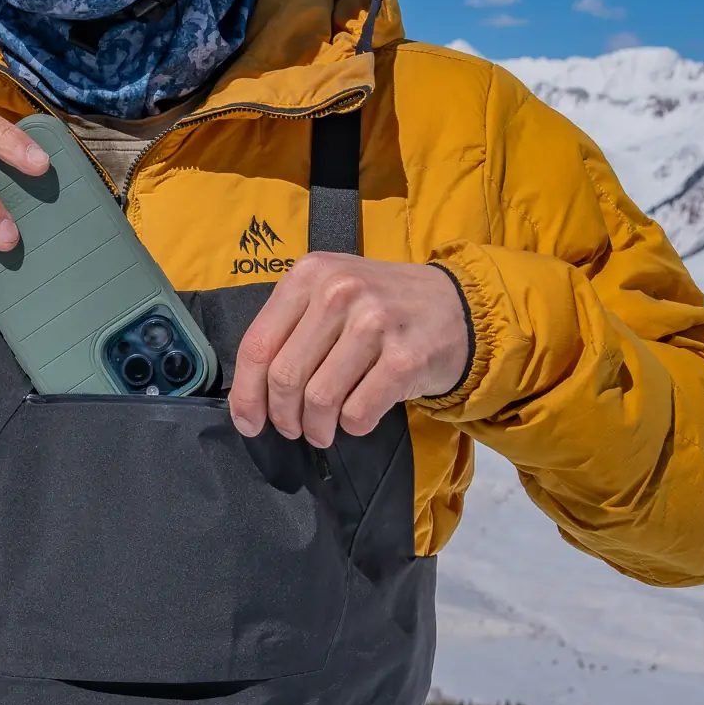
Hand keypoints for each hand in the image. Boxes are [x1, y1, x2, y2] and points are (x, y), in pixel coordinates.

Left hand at [229, 255, 469, 446]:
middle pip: (285, 376)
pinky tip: (357, 417)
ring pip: (319, 400)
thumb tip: (250, 395)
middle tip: (291, 428)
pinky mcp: (404, 359)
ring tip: (321, 430)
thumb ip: (289, 329)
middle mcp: (340, 292)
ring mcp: (374, 323)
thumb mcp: (331, 293)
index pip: (258, 345)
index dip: (246, 393)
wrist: (458, 306)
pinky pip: (357, 413)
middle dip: (281, 416)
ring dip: (315, 428)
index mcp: (310, 274)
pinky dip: (351, 426)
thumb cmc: (382, 305)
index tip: (247, 421)